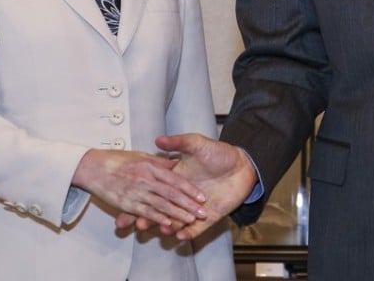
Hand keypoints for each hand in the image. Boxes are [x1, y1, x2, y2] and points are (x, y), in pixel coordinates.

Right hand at [72, 149, 206, 228]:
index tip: (201, 197)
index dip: (189, 189)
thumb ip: (159, 161)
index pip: (175, 179)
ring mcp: (136, 192)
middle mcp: (145, 179)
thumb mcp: (141, 155)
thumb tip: (175, 164)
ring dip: (177, 214)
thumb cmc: (115, 159)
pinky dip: (157, 218)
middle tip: (202, 212)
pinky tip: (168, 223)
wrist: (90, 165)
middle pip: (172, 194)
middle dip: (188, 204)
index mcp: (151, 166)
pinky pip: (144, 212)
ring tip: (190, 220)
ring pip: (161, 205)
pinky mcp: (126, 203)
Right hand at [117, 133, 257, 238]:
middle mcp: (183, 196)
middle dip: (150, 219)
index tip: (129, 205)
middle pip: (162, 210)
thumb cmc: (220, 153)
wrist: (243, 165)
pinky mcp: (209, 217)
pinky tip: (180, 235)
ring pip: (177, 221)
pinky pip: (196, 229)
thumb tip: (158, 139)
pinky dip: (187, 233)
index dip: (143, 198)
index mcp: (176, 179)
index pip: (157, 191)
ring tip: (162, 229)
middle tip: (139, 224)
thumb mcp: (198, 144)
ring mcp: (195, 208)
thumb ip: (179, 142)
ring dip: (168, 227)